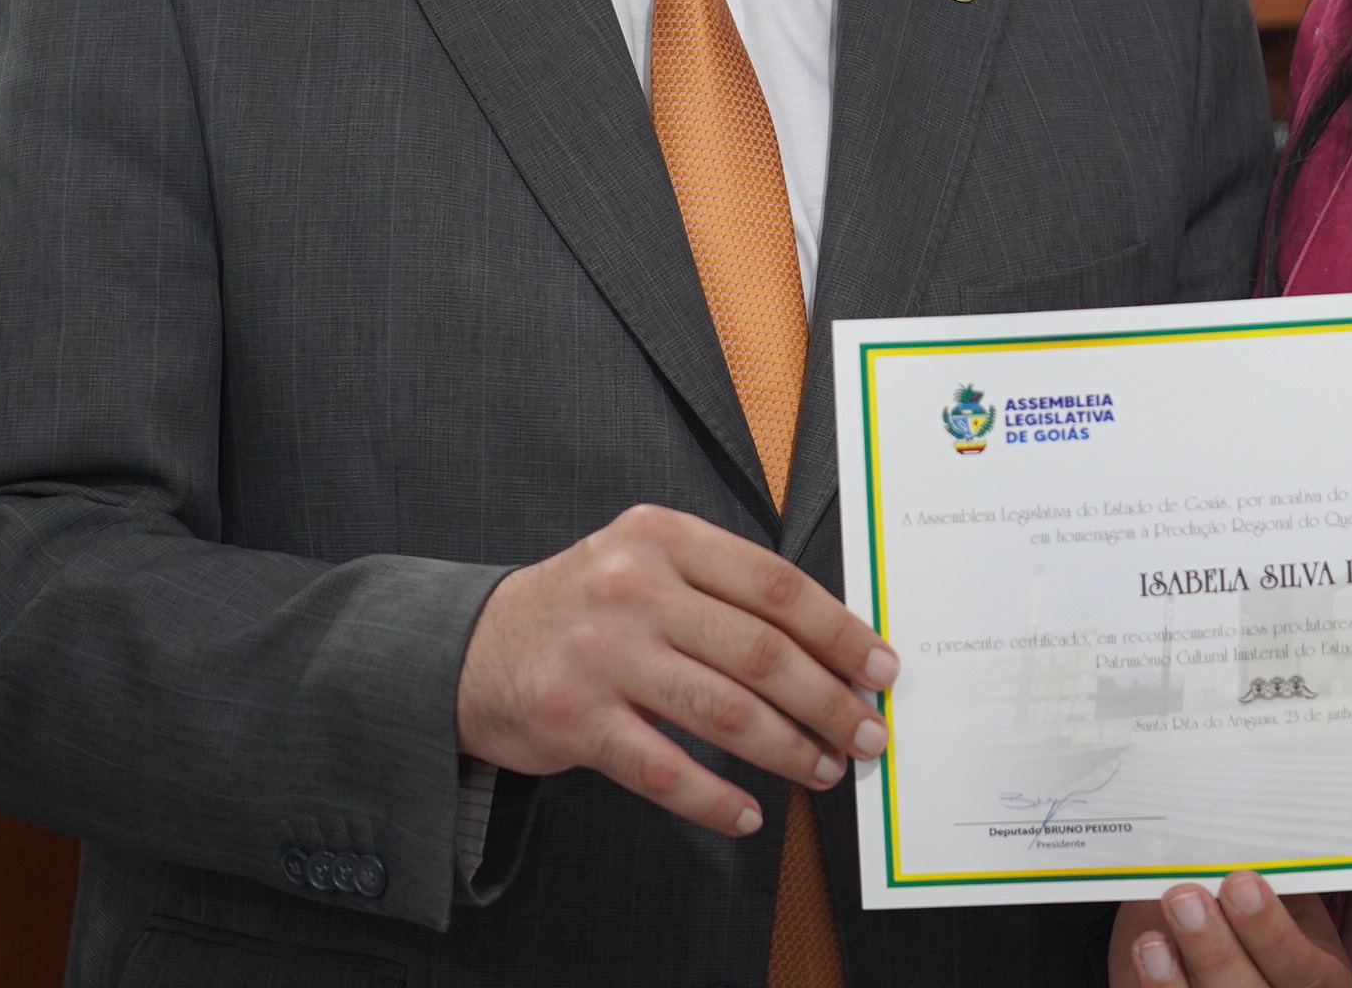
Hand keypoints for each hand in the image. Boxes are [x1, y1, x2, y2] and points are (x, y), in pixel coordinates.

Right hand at [454, 503, 896, 837]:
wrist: (472, 648)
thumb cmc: (587, 606)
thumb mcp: (649, 562)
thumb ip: (726, 588)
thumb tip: (831, 645)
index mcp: (665, 538)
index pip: (776, 586)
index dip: (839, 632)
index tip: (880, 668)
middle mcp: (634, 588)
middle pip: (761, 653)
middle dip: (827, 701)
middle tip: (866, 733)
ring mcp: (602, 655)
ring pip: (724, 712)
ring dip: (787, 750)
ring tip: (824, 769)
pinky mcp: (574, 719)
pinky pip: (664, 770)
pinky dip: (715, 799)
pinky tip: (747, 813)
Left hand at [1110, 872, 1350, 987]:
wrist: (1202, 921)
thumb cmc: (1245, 903)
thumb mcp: (1278, 890)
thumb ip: (1272, 874)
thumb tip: (1254, 834)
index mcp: (1316, 972)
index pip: (1302, 968)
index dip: (1271, 931)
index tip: (1240, 883)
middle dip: (1215, 950)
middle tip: (1186, 899)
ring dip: (1174, 979)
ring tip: (1152, 940)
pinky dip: (1156, 986)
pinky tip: (1146, 956)